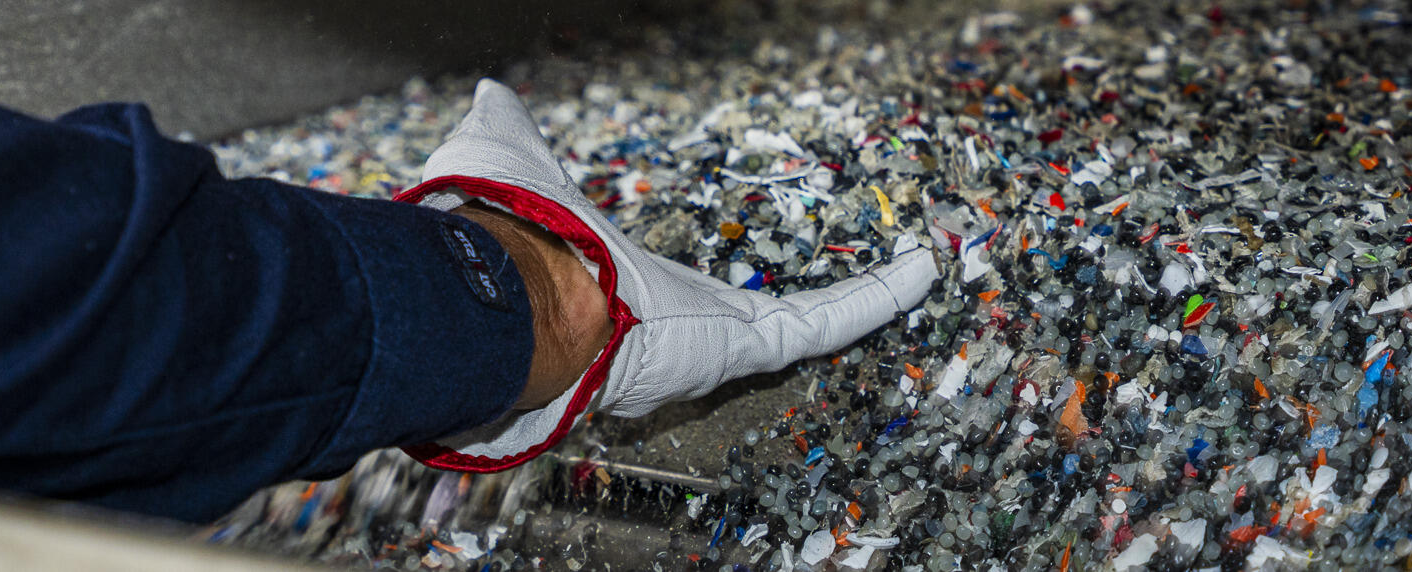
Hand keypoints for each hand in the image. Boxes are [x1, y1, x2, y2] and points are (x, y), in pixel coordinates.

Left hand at [396, 79, 940, 471]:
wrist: (522, 291)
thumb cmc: (513, 235)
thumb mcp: (508, 159)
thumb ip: (508, 132)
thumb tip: (491, 94)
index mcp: (625, 290)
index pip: (676, 291)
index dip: (702, 285)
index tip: (720, 277)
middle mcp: (674, 328)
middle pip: (748, 321)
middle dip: (800, 308)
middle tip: (854, 286)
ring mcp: (716, 339)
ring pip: (803, 323)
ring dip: (860, 302)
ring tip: (915, 275)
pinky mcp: (748, 342)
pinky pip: (822, 320)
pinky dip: (874, 295)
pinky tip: (920, 271)